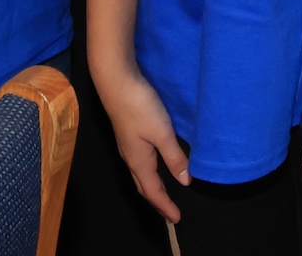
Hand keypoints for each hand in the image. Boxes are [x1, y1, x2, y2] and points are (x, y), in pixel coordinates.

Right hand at [94, 60, 188, 221]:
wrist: (116, 82)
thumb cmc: (140, 108)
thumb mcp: (162, 133)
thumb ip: (174, 157)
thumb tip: (185, 182)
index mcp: (139, 162)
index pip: (153, 192)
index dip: (165, 206)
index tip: (177, 219)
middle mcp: (130, 157)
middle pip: (144, 186)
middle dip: (156, 200)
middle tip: (169, 211)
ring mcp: (127, 145)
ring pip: (140, 174)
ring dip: (152, 186)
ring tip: (165, 192)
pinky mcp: (128, 134)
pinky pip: (139, 162)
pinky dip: (149, 171)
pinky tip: (157, 162)